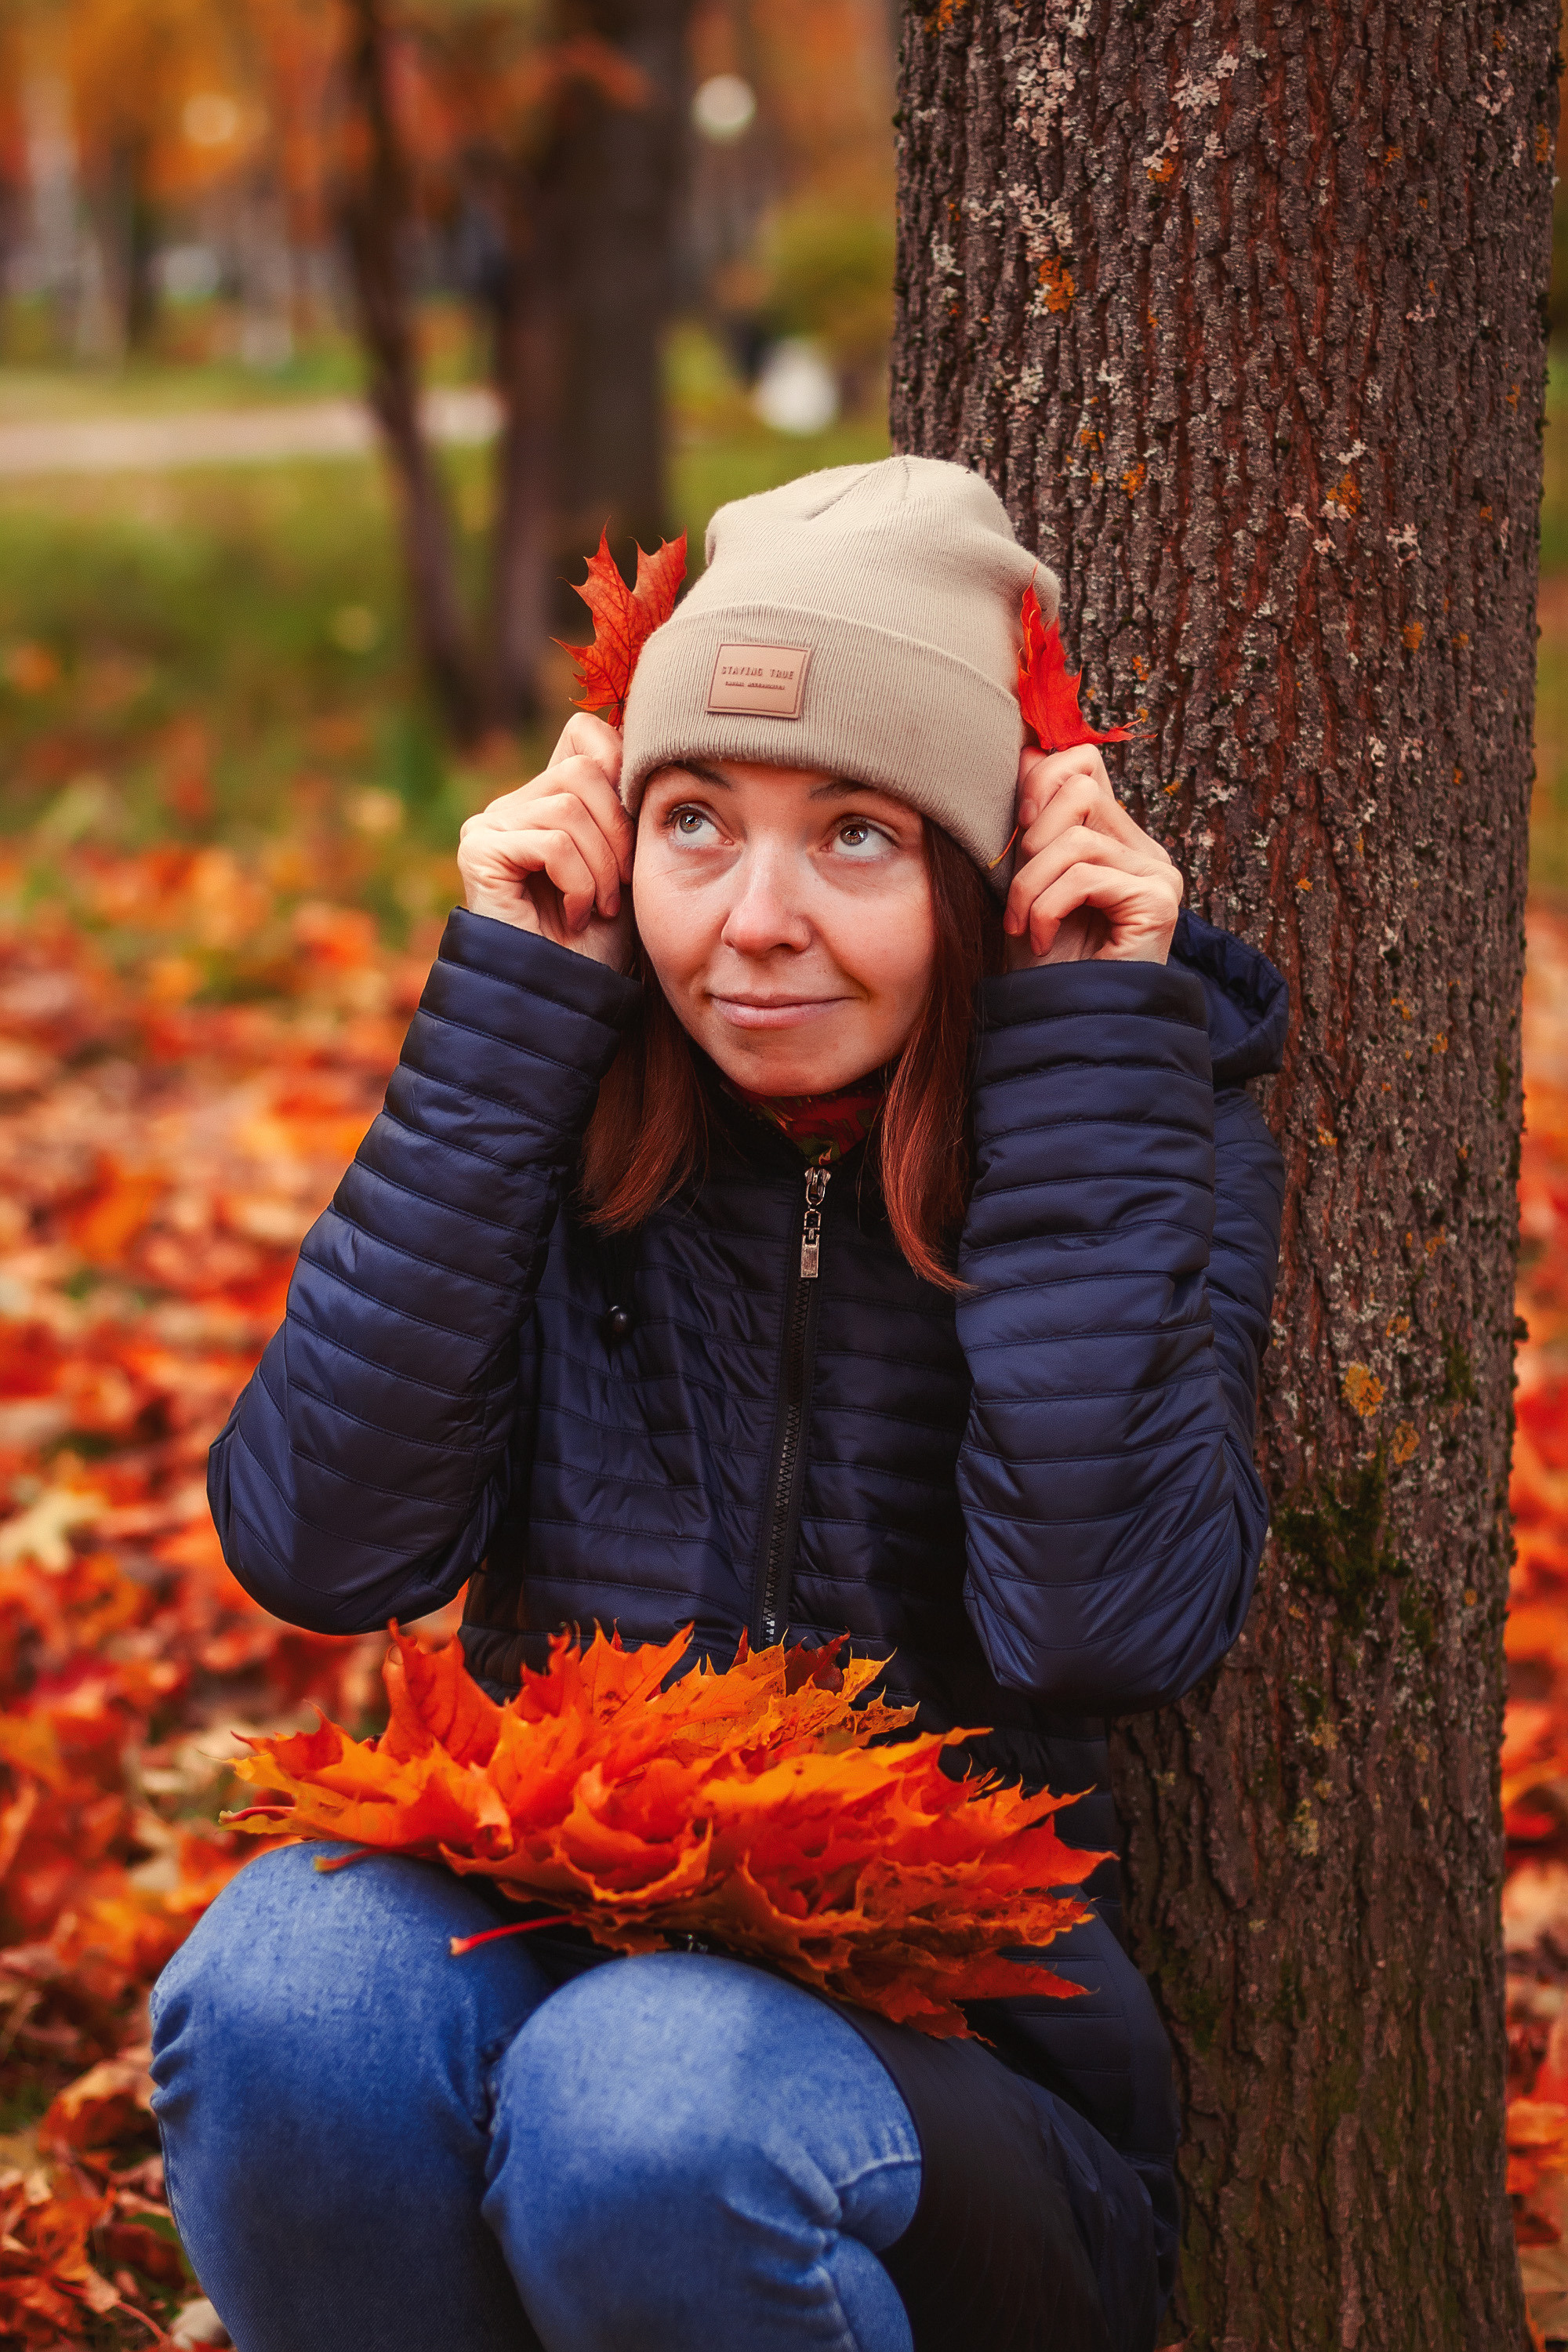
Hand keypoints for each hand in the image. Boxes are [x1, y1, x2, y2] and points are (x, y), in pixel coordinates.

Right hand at [457, 713, 634, 970]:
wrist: (564, 999)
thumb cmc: (599, 943)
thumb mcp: (627, 864)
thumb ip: (627, 809)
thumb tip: (646, 746)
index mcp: (548, 799)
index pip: (585, 732)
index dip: (621, 763)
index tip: (638, 823)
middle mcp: (513, 805)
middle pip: (584, 768)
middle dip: (620, 831)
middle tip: (623, 883)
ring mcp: (491, 826)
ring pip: (570, 807)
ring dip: (602, 867)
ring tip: (600, 907)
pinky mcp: (479, 850)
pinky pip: (550, 841)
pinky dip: (578, 882)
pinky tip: (575, 915)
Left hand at [1002, 744, 1181, 967]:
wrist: (1064, 1030)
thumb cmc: (1041, 968)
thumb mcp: (1023, 884)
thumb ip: (1031, 824)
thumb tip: (1025, 751)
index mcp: (1114, 840)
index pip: (1082, 763)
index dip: (1037, 783)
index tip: (1014, 837)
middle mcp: (1143, 851)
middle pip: (1078, 787)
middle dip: (1029, 841)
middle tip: (1020, 896)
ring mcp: (1157, 875)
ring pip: (1074, 837)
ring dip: (1030, 886)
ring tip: (1026, 927)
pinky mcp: (1158, 901)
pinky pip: (1085, 875)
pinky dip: (1048, 907)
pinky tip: (1045, 940)